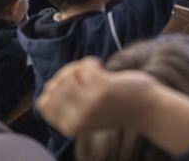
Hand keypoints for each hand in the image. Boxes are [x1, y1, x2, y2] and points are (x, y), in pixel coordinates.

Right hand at [37, 57, 158, 136]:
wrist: (146, 109)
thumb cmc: (116, 106)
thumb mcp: (86, 114)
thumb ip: (69, 104)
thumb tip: (50, 85)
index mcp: (70, 127)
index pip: (43, 103)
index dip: (53, 87)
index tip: (72, 82)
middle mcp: (76, 120)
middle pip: (53, 86)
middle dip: (66, 73)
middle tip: (84, 73)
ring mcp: (88, 106)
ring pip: (66, 76)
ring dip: (78, 67)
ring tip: (92, 70)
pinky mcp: (102, 91)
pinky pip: (84, 67)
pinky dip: (91, 62)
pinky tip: (101, 65)